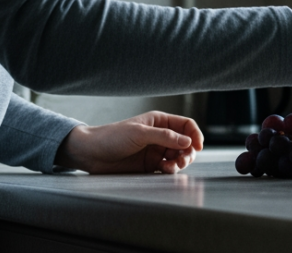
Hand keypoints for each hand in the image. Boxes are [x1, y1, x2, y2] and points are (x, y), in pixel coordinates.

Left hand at [54, 111, 202, 174]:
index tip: (199, 146)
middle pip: (185, 143)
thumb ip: (165, 137)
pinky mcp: (149, 165)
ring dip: (180, 162)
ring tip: (172, 167)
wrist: (91, 154)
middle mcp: (159, 135)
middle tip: (183, 160)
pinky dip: (170, 170)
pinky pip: (167, 168)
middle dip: (188, 152)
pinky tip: (165, 170)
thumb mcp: (140, 133)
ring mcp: (155, 151)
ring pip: (178, 157)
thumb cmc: (112, 137)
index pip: (185, 125)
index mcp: (158, 121)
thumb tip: (188, 141)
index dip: (195, 134)